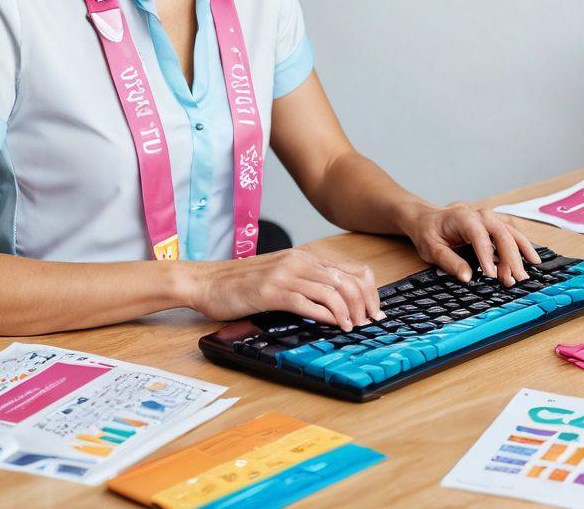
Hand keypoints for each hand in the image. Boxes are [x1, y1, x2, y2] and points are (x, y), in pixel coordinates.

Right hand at [187, 246, 383, 331]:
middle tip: (369, 322)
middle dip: (364, 303)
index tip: (375, 311)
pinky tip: (335, 325)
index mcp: (304, 256)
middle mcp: (299, 261)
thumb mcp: (283, 276)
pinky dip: (327, 314)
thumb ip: (308, 283)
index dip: (369, 291)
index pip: (351, 269)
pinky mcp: (272, 291)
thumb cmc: (244, 284)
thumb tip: (339, 302)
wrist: (209, 282)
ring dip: (349, 311)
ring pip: (332, 289)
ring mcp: (285, 274)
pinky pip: (308, 301)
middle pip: (347, 279)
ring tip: (354, 327)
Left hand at [399, 199, 540, 285]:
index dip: (487, 254)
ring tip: (525, 273)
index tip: (493, 274)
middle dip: (511, 256)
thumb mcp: (431, 248)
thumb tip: (467, 277)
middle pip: (500, 231)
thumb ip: (449, 262)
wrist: (426, 218)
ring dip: (520, 252)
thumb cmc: (428, 232)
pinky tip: (530, 259)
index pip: (478, 234)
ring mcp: (487, 218)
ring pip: (509, 231)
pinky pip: (510, 233)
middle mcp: (478, 214)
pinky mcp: (492, 225)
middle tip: (517, 279)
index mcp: (461, 216)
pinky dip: (521, 245)